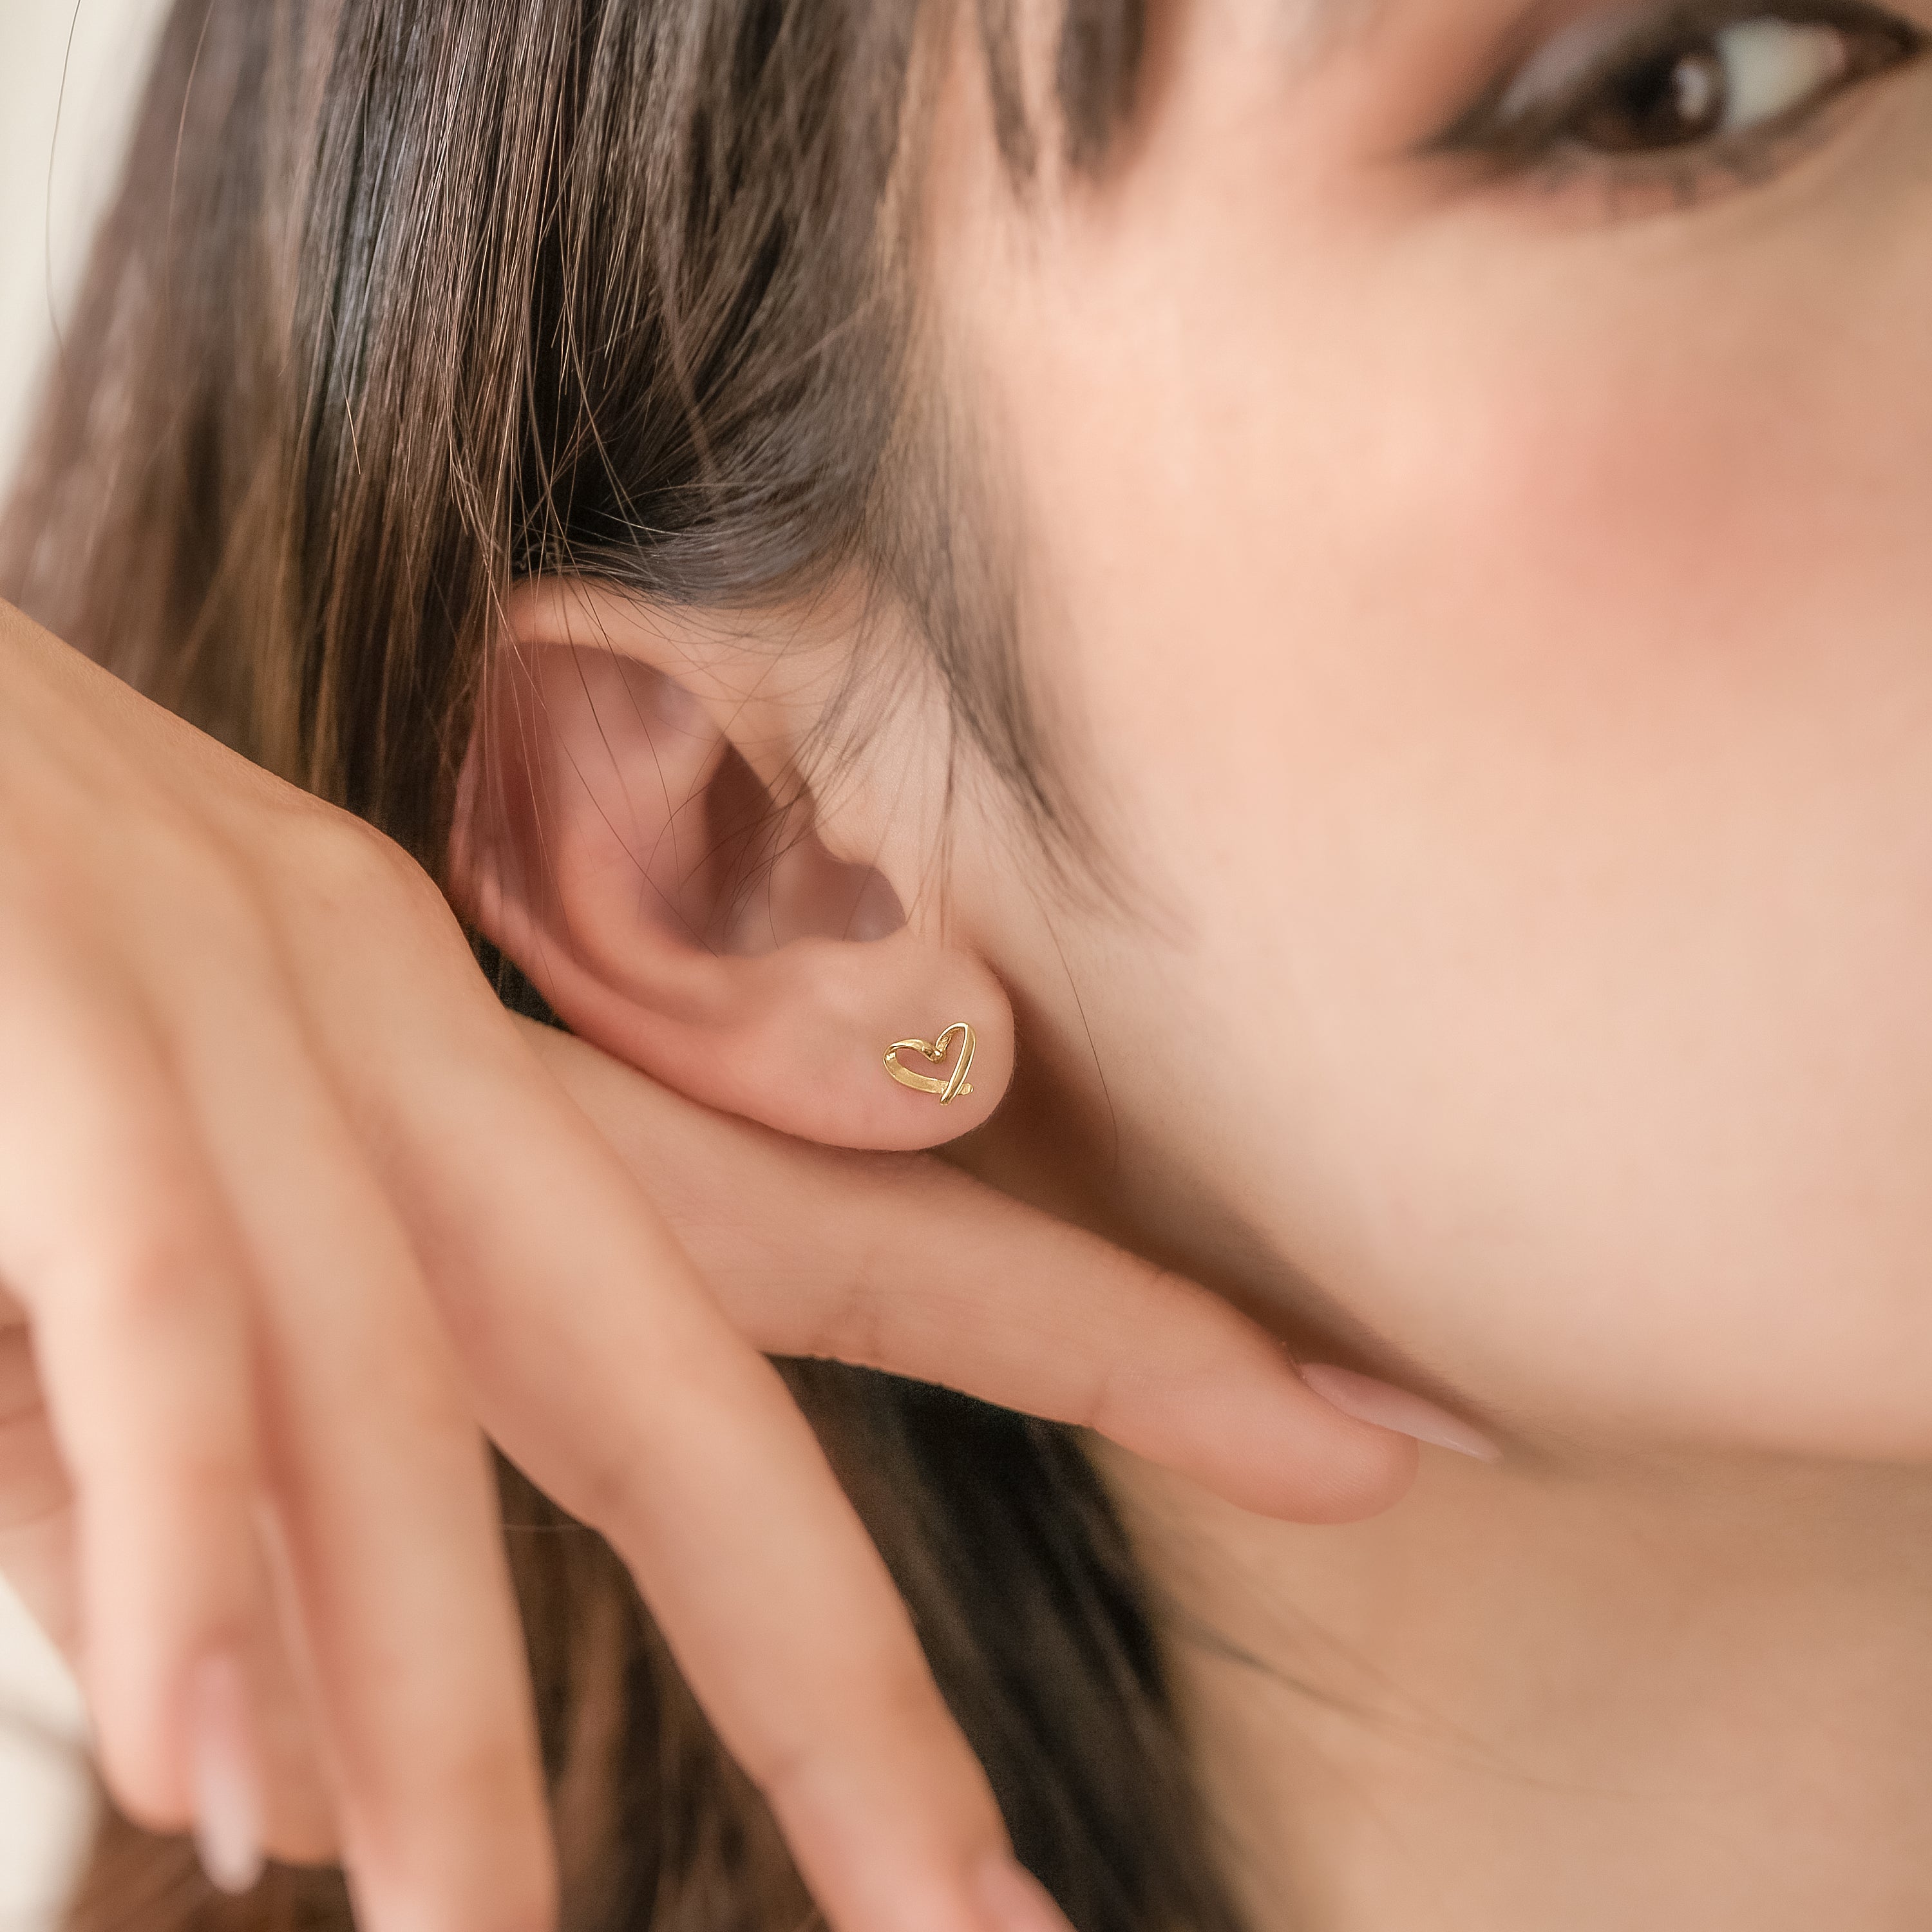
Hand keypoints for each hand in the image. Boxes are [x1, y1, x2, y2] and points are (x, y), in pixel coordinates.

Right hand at [0, 600, 1417, 1931]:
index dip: (1121, 1343)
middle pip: (697, 1373)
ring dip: (448, 1712)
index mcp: (489, 1074)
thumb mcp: (181, 1212)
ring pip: (416, 1399)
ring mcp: (244, 1023)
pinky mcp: (55, 1037)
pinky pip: (168, 1334)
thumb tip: (259, 1726)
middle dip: (847, 1666)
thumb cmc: (5, 972)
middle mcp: (419, 1037)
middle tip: (992, 1927)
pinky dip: (176, 1557)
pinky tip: (204, 1781)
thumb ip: (250, 1455)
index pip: (853, 1236)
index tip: (1371, 1436)